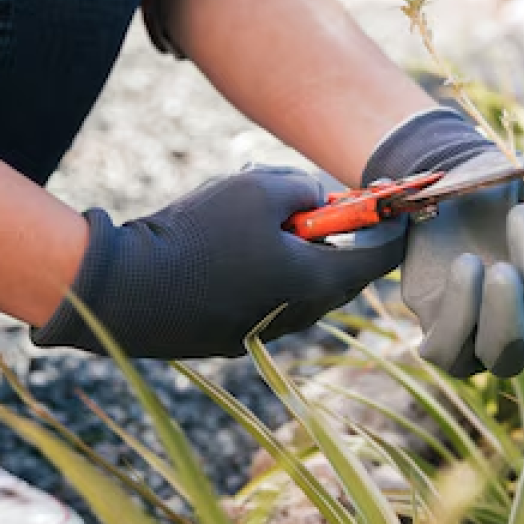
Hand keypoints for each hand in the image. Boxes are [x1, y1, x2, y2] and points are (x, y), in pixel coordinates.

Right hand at [32, 165, 405, 358]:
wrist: (125, 290)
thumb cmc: (198, 234)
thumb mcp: (259, 187)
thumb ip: (302, 187)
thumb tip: (316, 196)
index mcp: (316, 282)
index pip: (379, 260)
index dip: (393, 229)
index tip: (398, 208)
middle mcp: (299, 316)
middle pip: (339, 275)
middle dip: (335, 237)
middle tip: (317, 206)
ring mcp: (264, 331)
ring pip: (300, 285)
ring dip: (293, 251)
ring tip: (254, 215)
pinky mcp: (231, 337)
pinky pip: (266, 298)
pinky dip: (264, 270)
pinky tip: (225, 243)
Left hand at [363, 111, 523, 377]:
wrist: (450, 186)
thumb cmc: (510, 194)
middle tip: (521, 214)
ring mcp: (488, 341)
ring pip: (507, 359)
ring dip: (507, 313)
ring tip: (500, 267)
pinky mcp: (445, 341)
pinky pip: (453, 356)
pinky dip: (461, 313)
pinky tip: (467, 264)